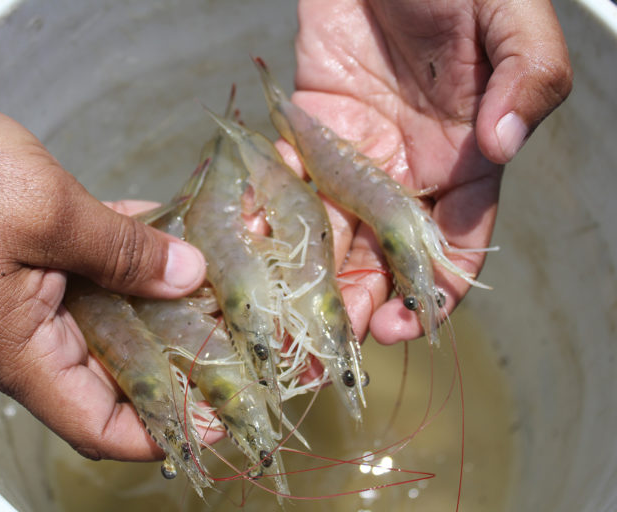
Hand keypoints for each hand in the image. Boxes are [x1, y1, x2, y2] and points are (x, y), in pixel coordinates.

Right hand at [0, 41, 205, 460]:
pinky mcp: (38, 262)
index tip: (217, 418)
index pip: (99, 425)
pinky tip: (180, 233)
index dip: (162, 431)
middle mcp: (33, 337)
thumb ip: (122, 251)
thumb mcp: (47, 213)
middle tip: (240, 332)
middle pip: (121, 374)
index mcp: (24, 352)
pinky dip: (138, 257)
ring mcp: (36, 299)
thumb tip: (189, 276)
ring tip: (227, 278)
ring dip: (169, 298)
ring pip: (117, 319)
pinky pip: (99, 272)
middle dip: (183, 355)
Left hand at [283, 0, 571, 342]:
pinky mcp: (309, 132)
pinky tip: (249, 254)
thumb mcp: (511, 17)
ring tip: (282, 321)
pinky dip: (270, 220)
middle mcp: (409, 172)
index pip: (455, 247)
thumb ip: (528, 77)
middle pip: (385, 258)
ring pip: (333, 236)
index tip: (405, 326)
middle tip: (327, 347)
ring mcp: (355, 156)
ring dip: (309, 282)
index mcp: (464, 162)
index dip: (433, 293)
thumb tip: (504, 144)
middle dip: (360, 305)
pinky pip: (289, 185)